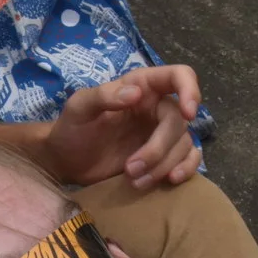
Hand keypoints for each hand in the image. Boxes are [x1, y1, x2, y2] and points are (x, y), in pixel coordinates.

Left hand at [42, 65, 202, 189]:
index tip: (188, 113)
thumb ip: (102, 96)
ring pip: (183, 144)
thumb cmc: (71, 128)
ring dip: (163, 165)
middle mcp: (157, 106)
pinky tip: (171, 180)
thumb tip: (135, 93)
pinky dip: (185, 169)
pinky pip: (189, 158)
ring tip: (135, 180)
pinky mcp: (163, 156)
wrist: (66, 161)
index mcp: (141, 86)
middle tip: (130, 168)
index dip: (190, 90)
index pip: (179, 76)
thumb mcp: (78, 108)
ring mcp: (161, 132)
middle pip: (180, 122)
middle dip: (158, 149)